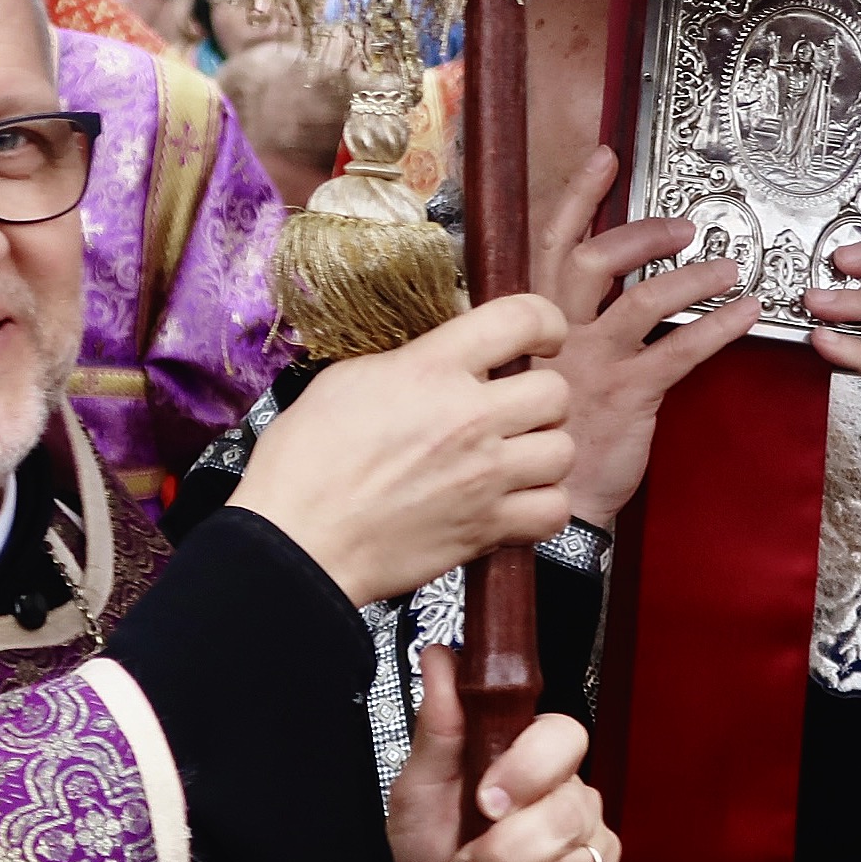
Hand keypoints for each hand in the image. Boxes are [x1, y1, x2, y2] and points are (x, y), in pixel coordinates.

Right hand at [239, 295, 576, 604]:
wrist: (298, 542)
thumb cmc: (305, 464)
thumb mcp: (346, 379)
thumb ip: (409, 360)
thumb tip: (445, 355)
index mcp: (431, 369)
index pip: (521, 318)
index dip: (543, 322)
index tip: (540, 336)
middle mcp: (469, 418)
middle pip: (556, 391)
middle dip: (538, 397)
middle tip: (512, 409)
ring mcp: (484, 476)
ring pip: (562, 451)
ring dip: (541, 452)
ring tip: (512, 457)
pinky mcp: (487, 528)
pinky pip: (554, 510)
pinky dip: (541, 507)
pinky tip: (513, 500)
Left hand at [388, 645, 627, 861]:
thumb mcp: (418, 799)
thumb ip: (439, 729)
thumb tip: (443, 654)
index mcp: (535, 768)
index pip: (565, 737)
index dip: (530, 768)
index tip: (484, 801)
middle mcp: (578, 806)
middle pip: (567, 814)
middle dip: (502, 858)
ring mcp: (600, 859)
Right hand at [533, 146, 758, 524]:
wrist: (558, 504)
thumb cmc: (558, 434)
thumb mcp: (542, 369)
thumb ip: (564, 325)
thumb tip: (600, 284)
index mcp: (536, 323)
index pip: (551, 244)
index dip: (577, 197)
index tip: (603, 158)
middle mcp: (558, 336)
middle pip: (594, 260)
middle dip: (642, 233)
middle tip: (683, 224)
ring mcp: (593, 364)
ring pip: (643, 299)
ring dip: (692, 275)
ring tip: (730, 266)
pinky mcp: (629, 395)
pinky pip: (680, 349)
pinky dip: (718, 326)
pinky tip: (746, 313)